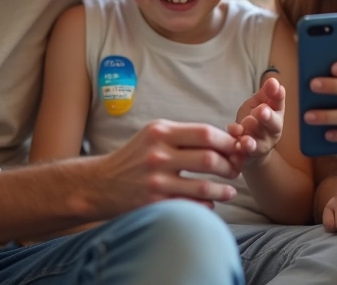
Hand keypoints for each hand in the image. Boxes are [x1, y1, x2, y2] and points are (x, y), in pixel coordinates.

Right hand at [93, 120, 240, 215]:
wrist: (100, 183)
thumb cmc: (135, 157)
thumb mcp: (154, 135)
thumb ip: (185, 136)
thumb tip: (226, 140)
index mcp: (160, 132)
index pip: (206, 134)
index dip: (227, 142)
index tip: (236, 149)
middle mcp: (158, 154)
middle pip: (209, 159)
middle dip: (229, 166)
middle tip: (235, 170)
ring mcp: (156, 181)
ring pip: (204, 187)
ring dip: (223, 190)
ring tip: (230, 191)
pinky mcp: (154, 203)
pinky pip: (191, 205)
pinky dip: (206, 205)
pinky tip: (211, 203)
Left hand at [226, 77, 284, 167]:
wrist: (247, 151)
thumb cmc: (254, 122)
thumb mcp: (258, 104)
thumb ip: (265, 94)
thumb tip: (273, 80)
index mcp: (276, 115)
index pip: (279, 104)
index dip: (278, 96)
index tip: (275, 87)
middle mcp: (272, 132)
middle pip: (273, 125)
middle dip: (268, 117)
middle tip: (261, 111)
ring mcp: (260, 146)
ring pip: (258, 141)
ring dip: (252, 135)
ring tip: (245, 128)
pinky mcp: (247, 157)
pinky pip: (243, 154)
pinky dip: (239, 148)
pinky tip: (236, 142)